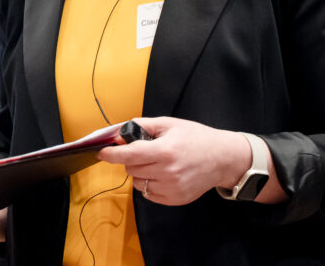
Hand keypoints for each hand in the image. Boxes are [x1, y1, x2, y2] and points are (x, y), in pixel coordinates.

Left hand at [96, 117, 251, 205]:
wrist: (222, 158)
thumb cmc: (196, 138)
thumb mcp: (170, 124)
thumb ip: (142, 126)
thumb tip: (118, 132)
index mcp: (165, 151)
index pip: (129, 155)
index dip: (111, 154)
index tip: (102, 152)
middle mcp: (167, 172)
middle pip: (131, 169)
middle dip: (131, 159)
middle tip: (146, 151)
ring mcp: (171, 188)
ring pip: (137, 183)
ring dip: (140, 172)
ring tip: (157, 163)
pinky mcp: (174, 200)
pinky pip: (148, 194)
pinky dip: (150, 184)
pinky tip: (164, 174)